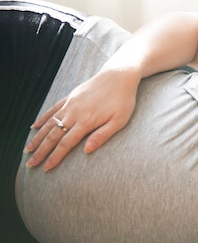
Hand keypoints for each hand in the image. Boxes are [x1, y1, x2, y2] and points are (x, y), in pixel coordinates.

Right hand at [24, 69, 138, 170]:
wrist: (119, 75)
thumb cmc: (123, 100)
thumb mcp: (119, 120)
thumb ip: (102, 135)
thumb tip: (86, 151)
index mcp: (86, 121)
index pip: (66, 143)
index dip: (55, 157)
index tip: (46, 167)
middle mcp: (74, 113)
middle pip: (53, 135)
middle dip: (41, 151)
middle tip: (31, 164)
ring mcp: (71, 104)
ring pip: (49, 123)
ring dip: (38, 137)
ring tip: (28, 149)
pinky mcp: (71, 96)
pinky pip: (53, 109)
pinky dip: (42, 118)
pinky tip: (34, 126)